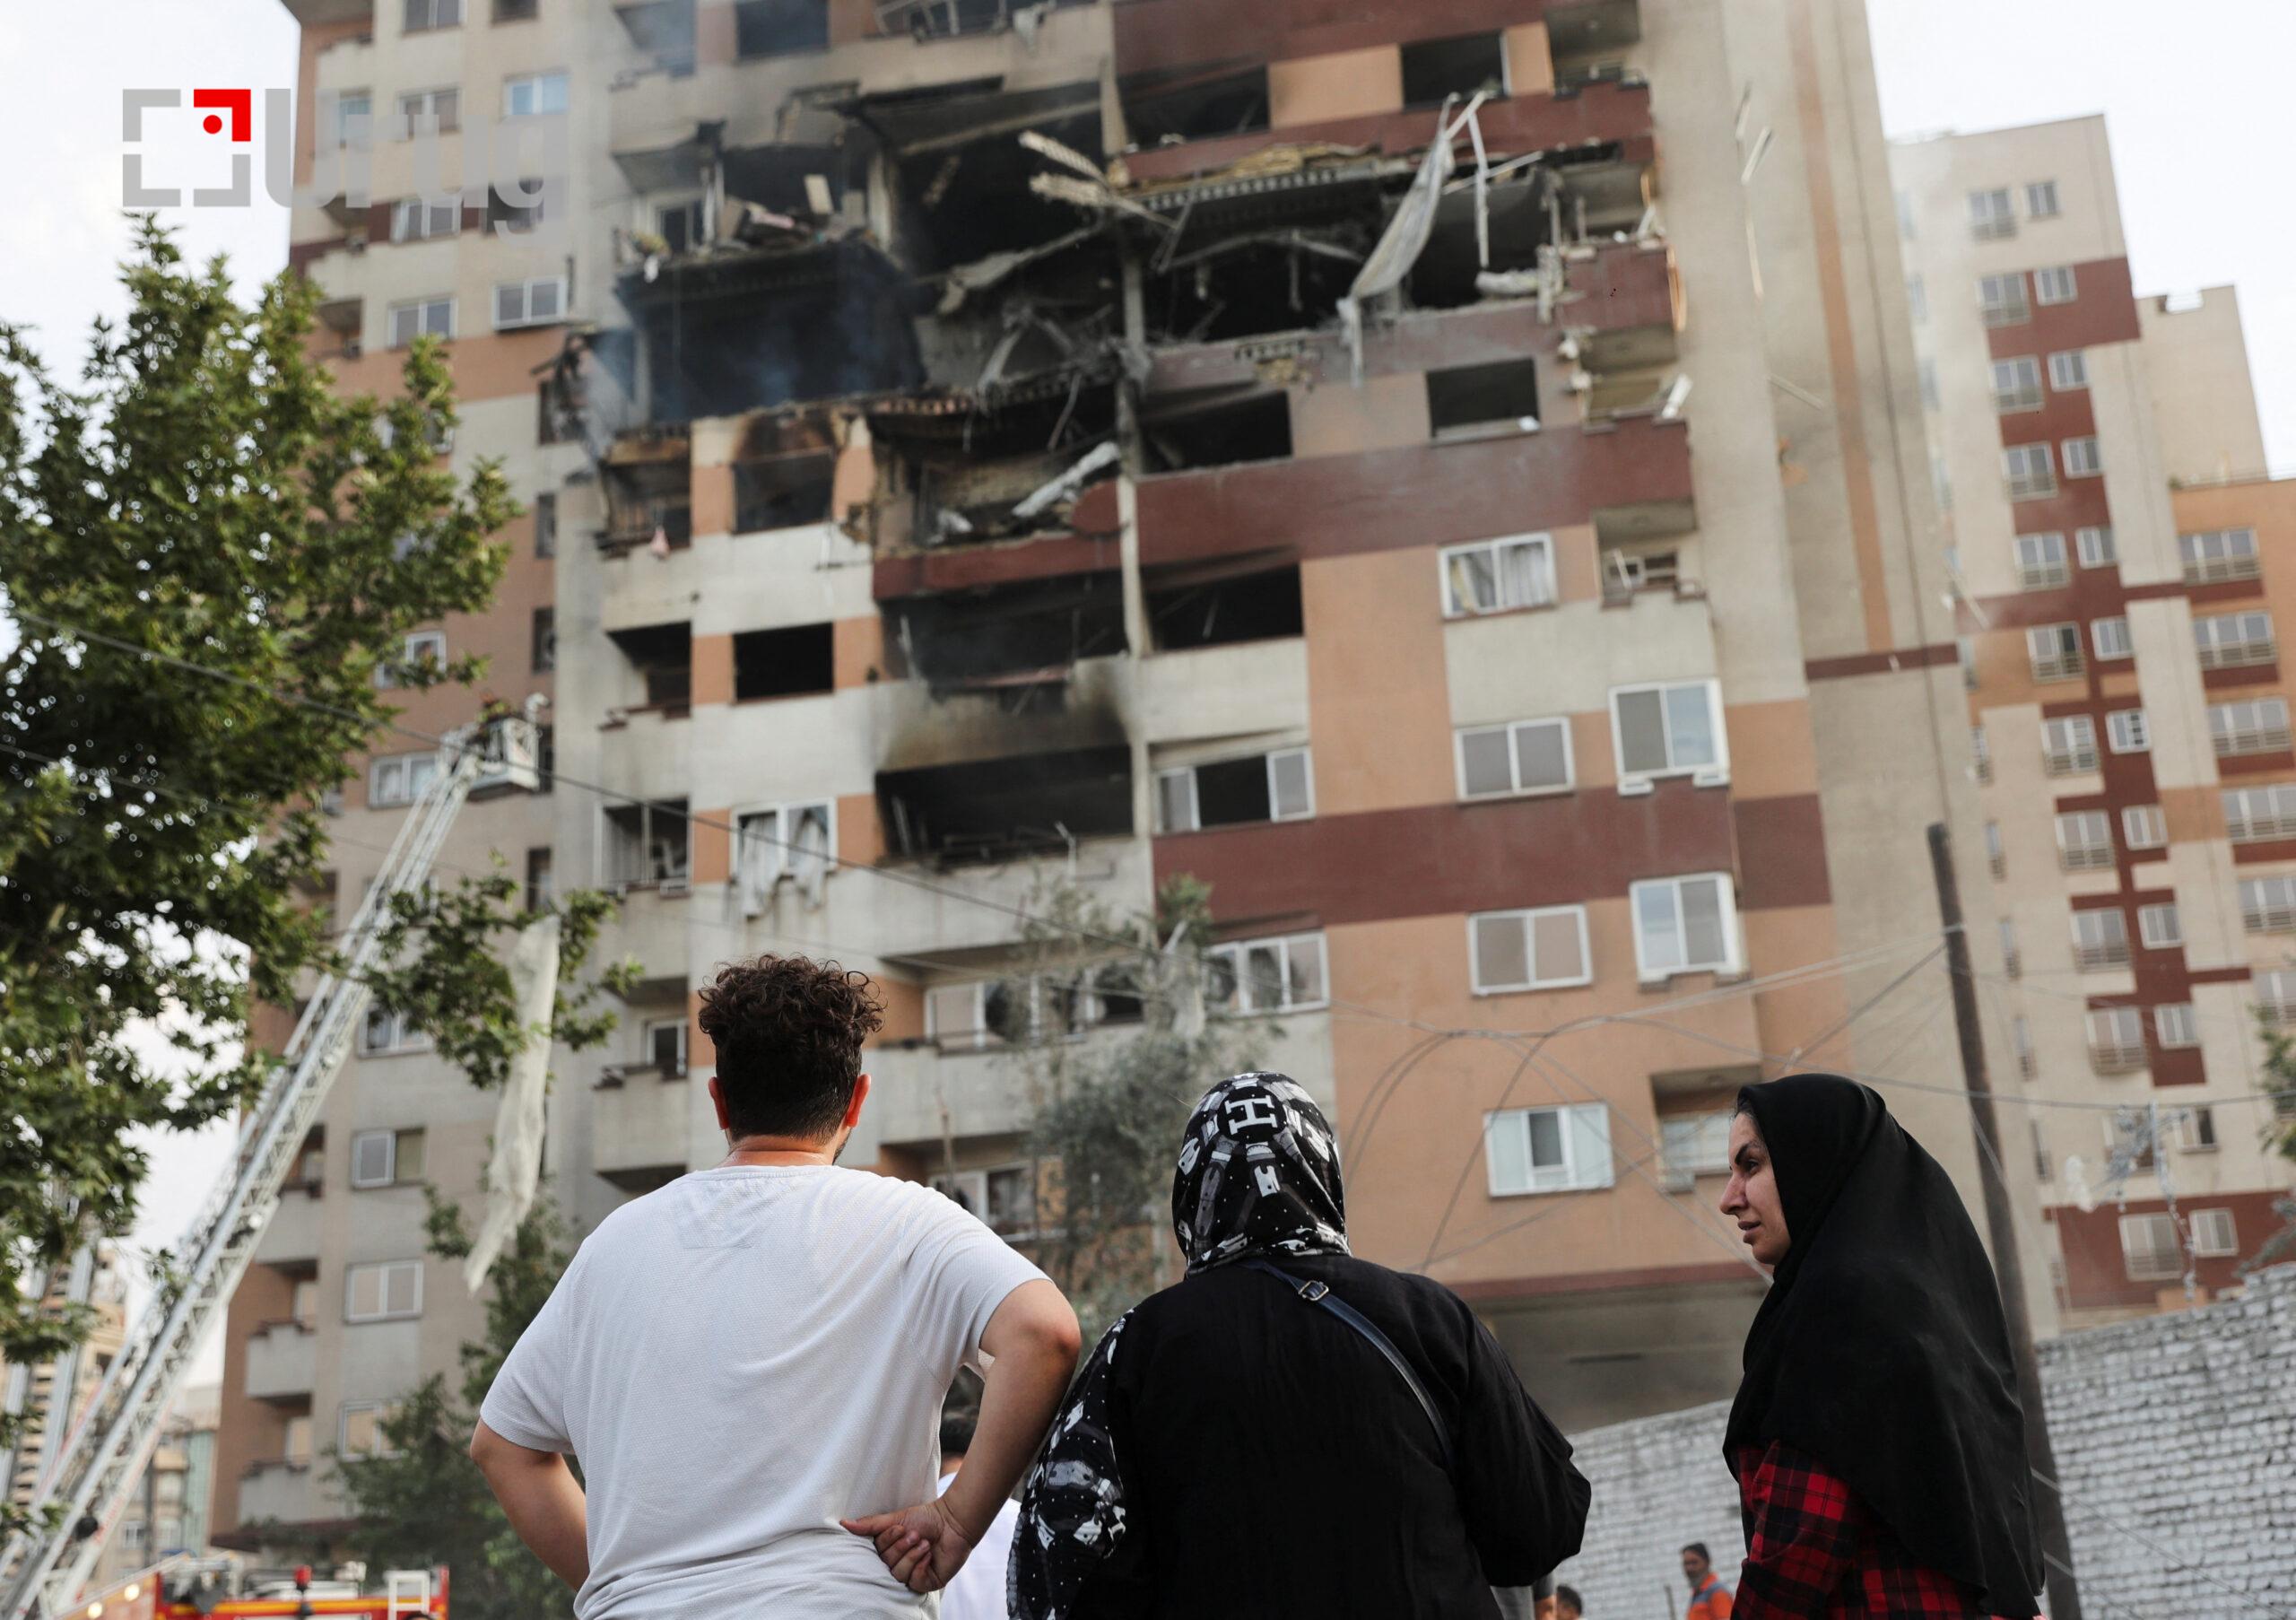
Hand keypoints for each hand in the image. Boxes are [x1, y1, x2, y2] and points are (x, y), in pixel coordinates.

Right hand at [840, 1495, 976, 1593]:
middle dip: (901, 1547)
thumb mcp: (895, 1518)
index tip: (900, 1527)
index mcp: (889, 1551)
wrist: (952, 1522)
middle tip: (916, 1534)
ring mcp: (912, 1575)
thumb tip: (844, 1523)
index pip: (877, 1553)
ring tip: (925, 1542)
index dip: (887, 1541)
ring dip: (912, 1555)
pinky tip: (929, 1554)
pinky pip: (914, 1581)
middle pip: (886, 1564)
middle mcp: (898, 1565)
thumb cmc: (925, 1518)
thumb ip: (871, 1525)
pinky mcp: (926, 1583)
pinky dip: (921, 1565)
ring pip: (898, 1574)